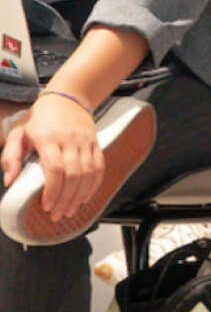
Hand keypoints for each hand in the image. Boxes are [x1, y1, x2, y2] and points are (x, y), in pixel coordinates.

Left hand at [1, 93, 103, 221]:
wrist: (68, 96)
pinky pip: (99, 167)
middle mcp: (70, 140)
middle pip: (73, 175)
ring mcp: (86, 142)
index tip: (46, 206)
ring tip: (70, 210)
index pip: (54, 169)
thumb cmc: (40, 117)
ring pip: (88, 173)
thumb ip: (10, 157)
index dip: (52, 190)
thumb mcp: (19, 133)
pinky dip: (94, 185)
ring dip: (80, 195)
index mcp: (48, 138)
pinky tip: (85, 197)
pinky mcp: (96, 143)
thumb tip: (9, 181)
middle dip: (65, 199)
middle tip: (57, 215)